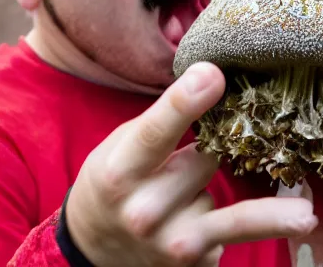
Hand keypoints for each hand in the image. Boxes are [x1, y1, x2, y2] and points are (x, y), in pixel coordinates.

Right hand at [65, 62, 317, 266]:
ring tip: (174, 196)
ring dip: (203, 188)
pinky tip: (183, 220)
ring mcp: (175, 245)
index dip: (185, 102)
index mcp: (119, 173)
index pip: (155, 132)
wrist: (96, 249)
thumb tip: (211, 81)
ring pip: (219, 192)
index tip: (213, 75)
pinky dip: (210, 215)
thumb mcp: (121, 146)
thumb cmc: (111, 183)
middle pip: (206, 159)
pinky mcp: (199, 265)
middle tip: (177, 161)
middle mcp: (146, 212)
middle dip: (202, 154)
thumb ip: (162, 122)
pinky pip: (227, 224)